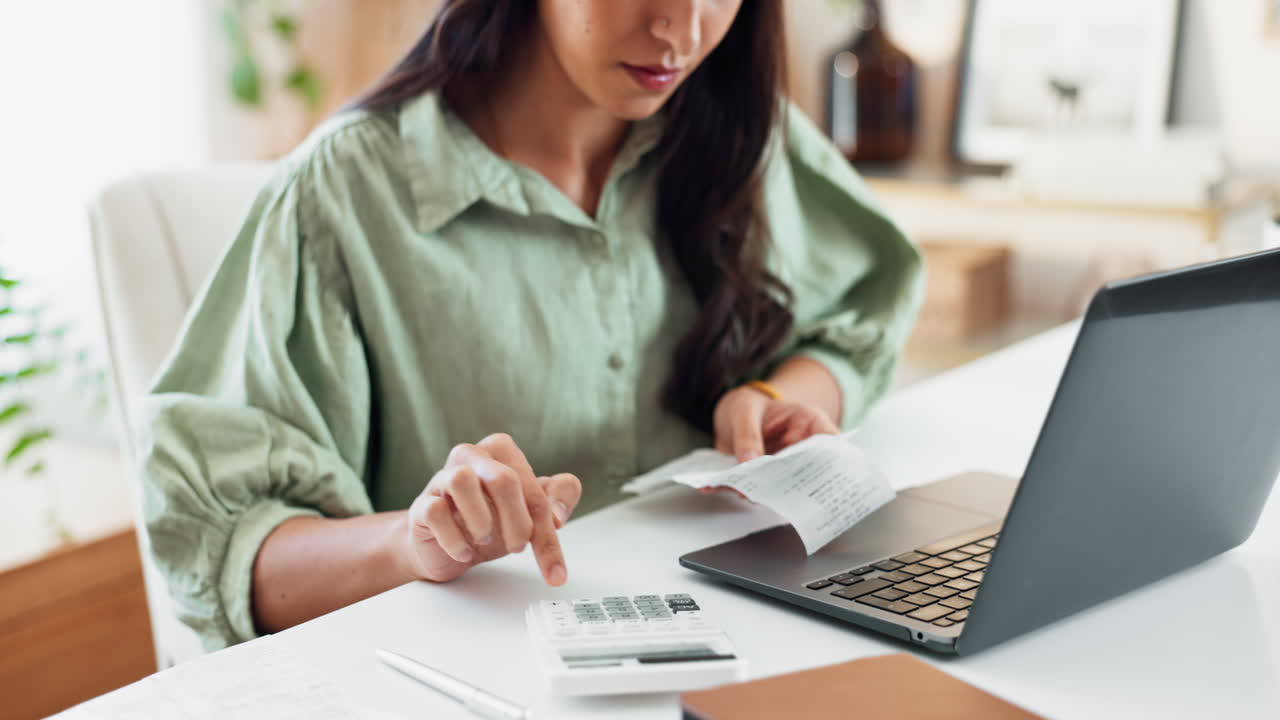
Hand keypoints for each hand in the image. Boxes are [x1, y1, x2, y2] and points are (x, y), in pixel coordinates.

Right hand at [402, 433, 581, 585]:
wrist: (445, 547)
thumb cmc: (490, 521)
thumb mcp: (530, 511)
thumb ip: (557, 499)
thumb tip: (558, 513)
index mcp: (501, 451)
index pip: (533, 486)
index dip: (546, 527)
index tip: (554, 565)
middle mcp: (471, 456)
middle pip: (503, 479)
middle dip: (518, 523)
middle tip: (519, 547)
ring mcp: (442, 478)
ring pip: (461, 480)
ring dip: (481, 519)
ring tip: (486, 539)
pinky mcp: (422, 504)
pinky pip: (435, 511)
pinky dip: (455, 539)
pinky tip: (465, 552)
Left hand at [706, 385, 839, 494]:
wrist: (732, 415)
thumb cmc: (748, 406)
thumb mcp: (745, 410)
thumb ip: (748, 435)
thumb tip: (749, 462)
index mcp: (809, 426)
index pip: (829, 444)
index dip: (830, 463)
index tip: (817, 476)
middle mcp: (798, 451)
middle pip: (804, 474)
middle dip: (787, 486)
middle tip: (770, 488)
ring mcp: (780, 469)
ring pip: (775, 488)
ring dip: (757, 492)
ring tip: (739, 490)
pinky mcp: (758, 480)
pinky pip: (744, 488)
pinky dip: (727, 488)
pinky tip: (708, 485)